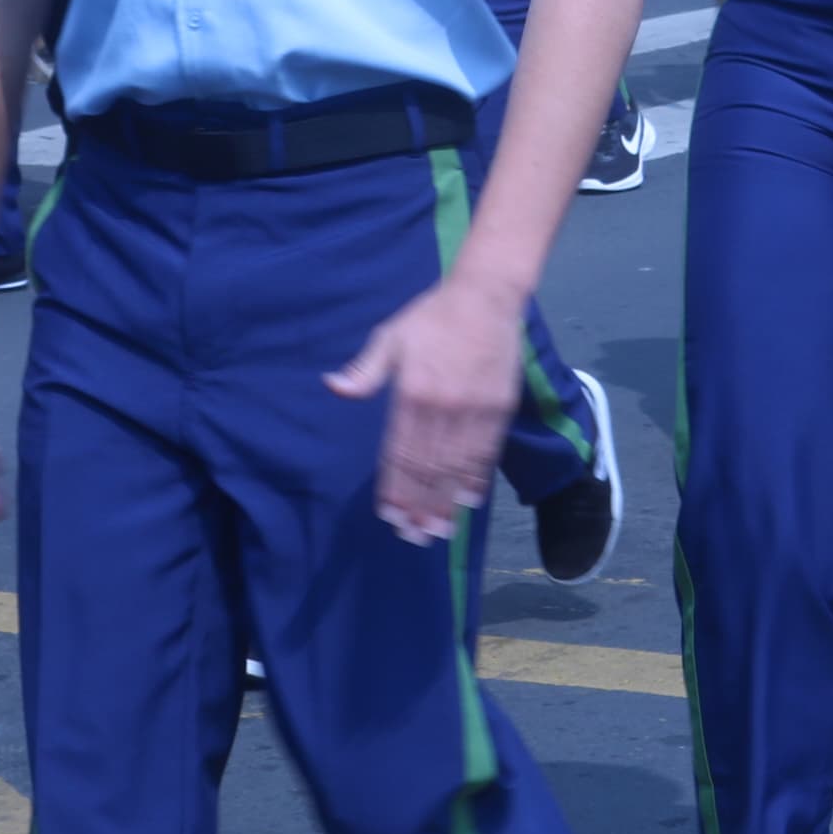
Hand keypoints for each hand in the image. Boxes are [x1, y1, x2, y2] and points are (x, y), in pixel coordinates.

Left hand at [325, 274, 521, 542]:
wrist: (485, 296)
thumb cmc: (430, 317)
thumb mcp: (390, 337)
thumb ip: (365, 370)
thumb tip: (333, 388)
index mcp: (412, 392)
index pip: (401, 452)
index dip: (395, 487)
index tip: (390, 516)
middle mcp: (443, 407)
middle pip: (429, 467)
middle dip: (420, 505)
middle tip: (413, 537)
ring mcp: (474, 410)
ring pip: (458, 466)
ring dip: (447, 501)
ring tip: (439, 530)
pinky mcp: (499, 408)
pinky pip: (486, 451)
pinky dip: (477, 478)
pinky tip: (469, 501)